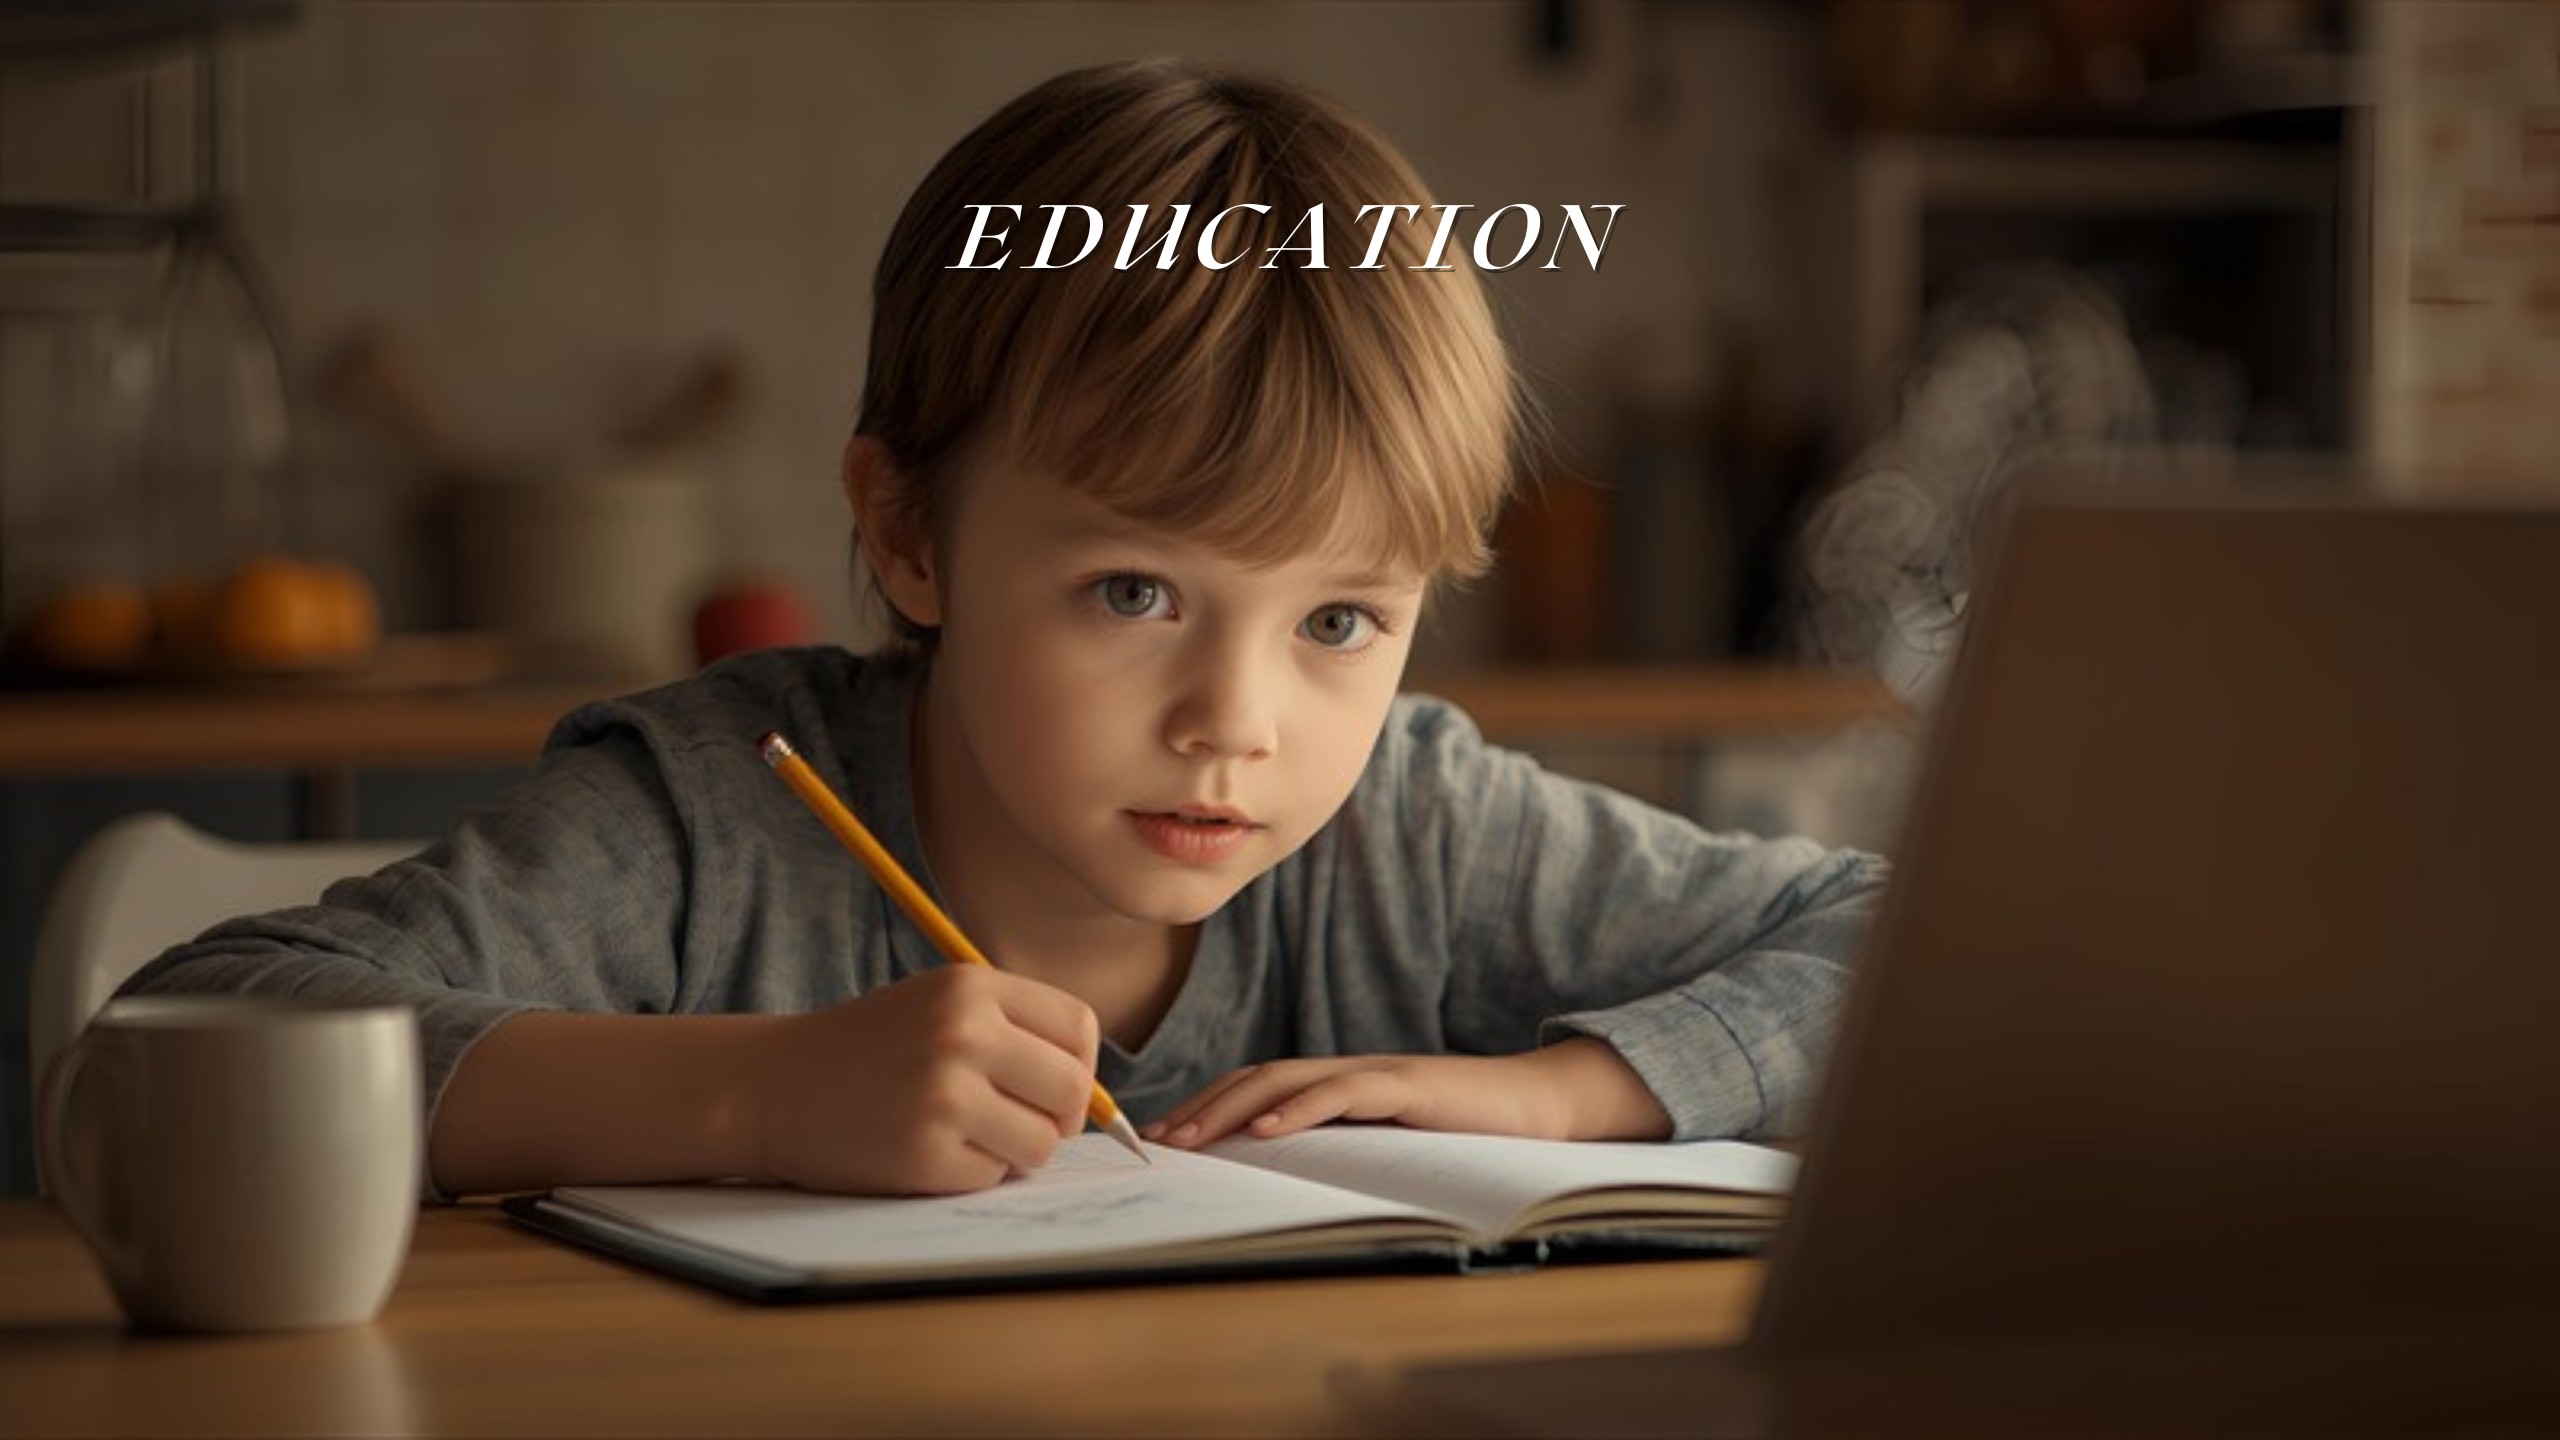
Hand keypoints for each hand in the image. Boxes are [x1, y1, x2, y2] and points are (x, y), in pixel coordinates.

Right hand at [746, 966, 1099, 1194]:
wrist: (774, 1084)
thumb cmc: (872, 1049)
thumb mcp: (941, 1006)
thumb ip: (1016, 1033)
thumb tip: (1098, 1101)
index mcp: (972, 988)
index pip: (1080, 1029)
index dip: (1078, 1065)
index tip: (1050, 1084)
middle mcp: (963, 1034)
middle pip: (1074, 1091)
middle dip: (1059, 1117)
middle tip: (1019, 1121)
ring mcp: (943, 1095)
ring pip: (1042, 1144)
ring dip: (1017, 1151)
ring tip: (970, 1135)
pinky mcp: (924, 1153)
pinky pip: (993, 1177)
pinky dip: (973, 1173)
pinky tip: (931, 1151)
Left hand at [1142, 1038, 1672, 1149]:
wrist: (1536, 1106)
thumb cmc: (1465, 1132)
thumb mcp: (1389, 1145)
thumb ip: (1343, 1148)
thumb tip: (1285, 1181)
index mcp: (1339, 1084)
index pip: (1257, 1086)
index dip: (1208, 1105)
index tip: (1166, 1136)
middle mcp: (1347, 1070)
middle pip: (1257, 1077)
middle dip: (1203, 1107)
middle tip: (1159, 1142)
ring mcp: (1375, 1073)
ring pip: (1287, 1079)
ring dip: (1233, 1108)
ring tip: (1193, 1137)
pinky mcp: (1406, 1086)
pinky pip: (1344, 1093)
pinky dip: (1301, 1108)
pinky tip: (1267, 1129)